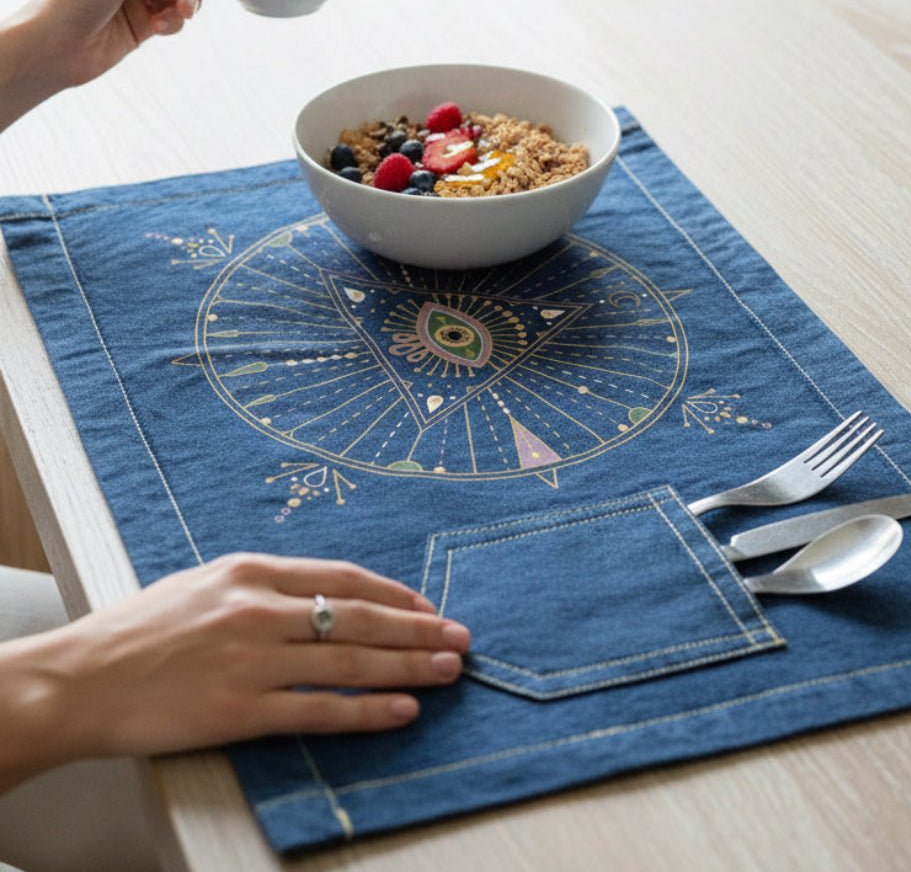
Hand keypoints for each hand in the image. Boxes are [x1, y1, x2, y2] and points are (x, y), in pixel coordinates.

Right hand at [0, 554, 469, 790]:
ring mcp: (252, 661)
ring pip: (351, 661)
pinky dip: (368, 711)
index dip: (395, 594)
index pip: (346, 578)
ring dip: (408, 666)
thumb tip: (327, 596)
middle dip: (419, 627)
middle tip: (460, 637)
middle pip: (361, 616)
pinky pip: (319, 710)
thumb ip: (267, 586)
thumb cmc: (141, 629)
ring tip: (449, 671)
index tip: (427, 606)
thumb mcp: (207, 582)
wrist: (78, 678)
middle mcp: (260, 610)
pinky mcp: (238, 711)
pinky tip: (403, 711)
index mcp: (253, 571)